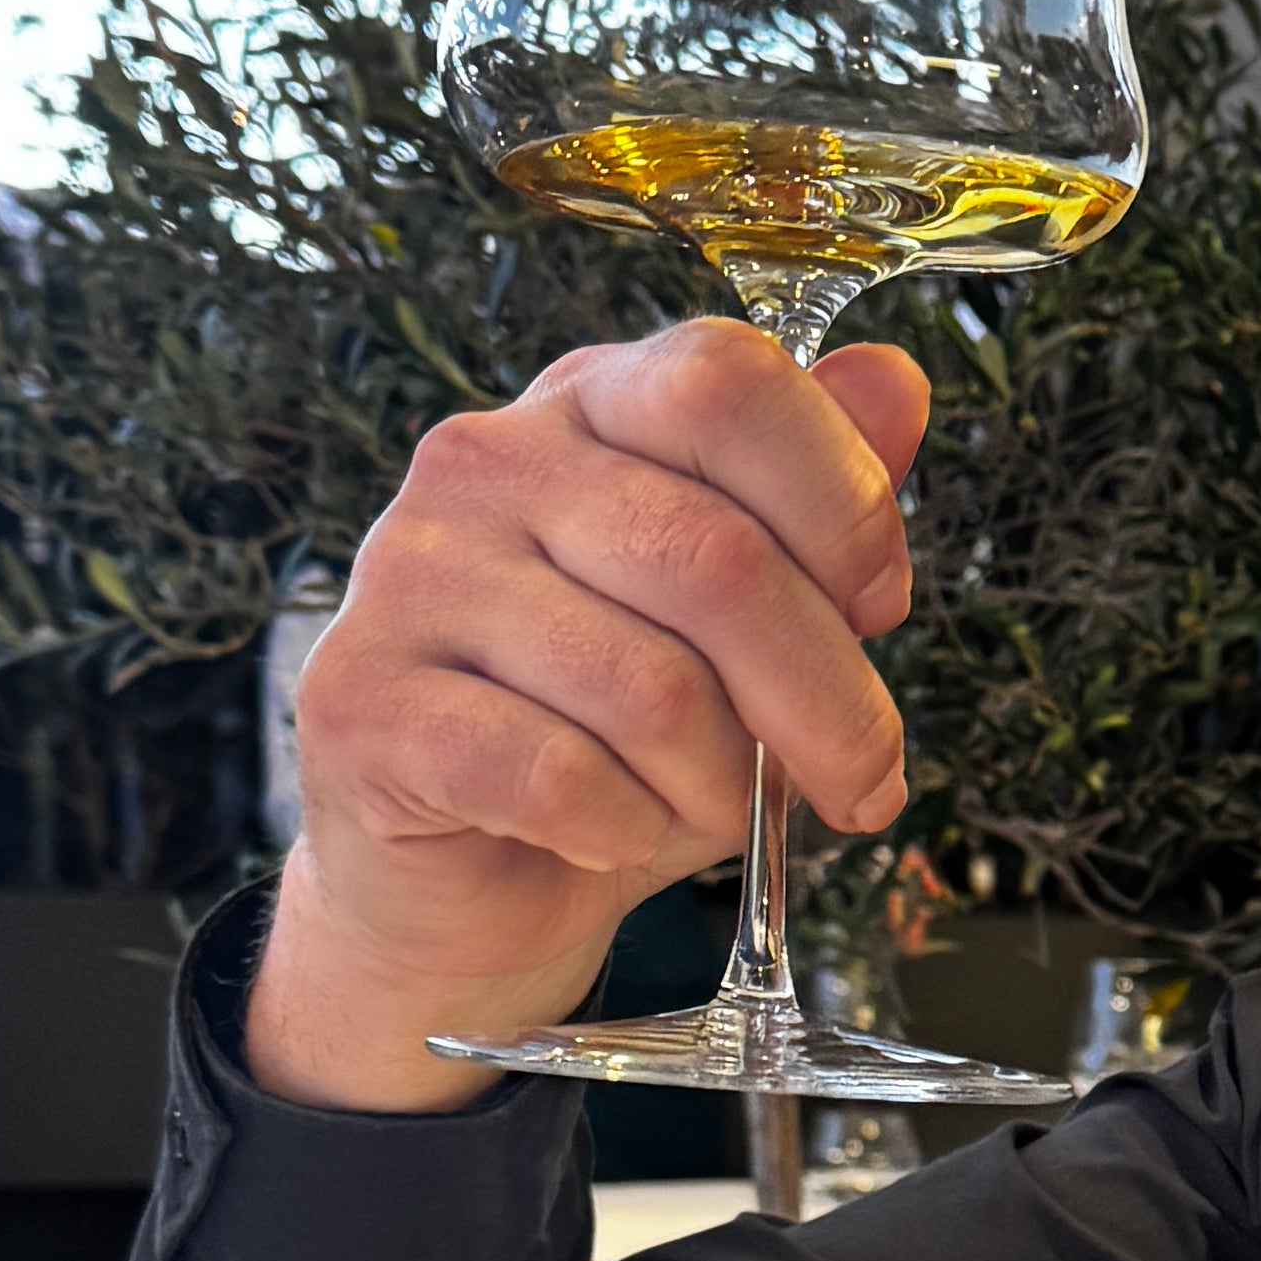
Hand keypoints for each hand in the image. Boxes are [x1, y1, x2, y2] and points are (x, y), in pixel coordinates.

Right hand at [248, 321, 926, 1107]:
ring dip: (719, 785)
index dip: (840, 503)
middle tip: (862, 783)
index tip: (878, 610)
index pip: (728, 382)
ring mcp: (411, 575)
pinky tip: (613, 833)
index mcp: (588, 409)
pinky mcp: (363, 701)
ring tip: (703, 809)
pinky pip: (559, 776)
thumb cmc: (621, 740)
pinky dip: (626, 828)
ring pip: (650, 690)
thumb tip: (896, 381)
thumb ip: (820, 504)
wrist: (468, 879)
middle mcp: (486, 463)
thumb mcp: (747, 623)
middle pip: (715, 559)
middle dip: (826, 700)